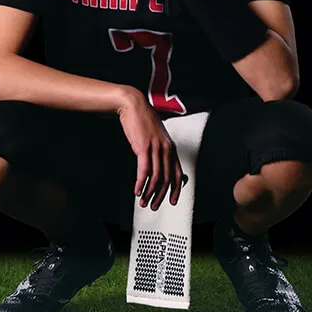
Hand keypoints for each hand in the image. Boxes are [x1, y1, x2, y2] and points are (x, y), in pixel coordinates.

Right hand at [117, 90, 185, 210]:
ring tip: (143, 202)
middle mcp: (166, 149)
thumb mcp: (156, 135)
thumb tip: (157, 164)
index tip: (172, 201)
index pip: (177, 173)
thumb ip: (159, 149)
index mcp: (171, 147)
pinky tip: (137, 191)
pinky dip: (141, 183)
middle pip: (167, 179)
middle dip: (160, 196)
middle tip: (154, 206)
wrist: (133, 105)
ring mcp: (156, 148)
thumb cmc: (143, 120)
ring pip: (156, 177)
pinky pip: (144, 171)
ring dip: (149, 193)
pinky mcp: (143, 147)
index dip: (175, 190)